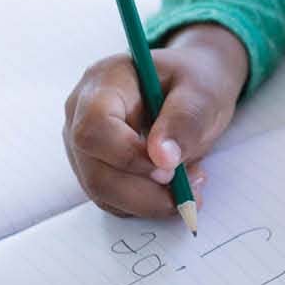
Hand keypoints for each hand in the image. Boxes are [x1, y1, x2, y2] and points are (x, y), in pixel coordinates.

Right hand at [61, 23, 249, 217]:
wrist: (192, 87)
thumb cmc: (195, 80)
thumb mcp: (202, 92)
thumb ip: (184, 120)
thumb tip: (163, 159)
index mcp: (104, 83)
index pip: (94, 128)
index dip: (129, 157)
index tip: (171, 169)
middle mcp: (81, 114)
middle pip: (95, 171)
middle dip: (145, 192)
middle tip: (190, 188)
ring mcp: (84, 145)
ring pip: (102, 193)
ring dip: (150, 201)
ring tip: (190, 183)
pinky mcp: (95, 168)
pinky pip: (113, 200)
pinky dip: (146, 203)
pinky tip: (175, 185)